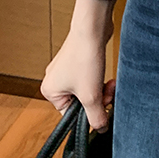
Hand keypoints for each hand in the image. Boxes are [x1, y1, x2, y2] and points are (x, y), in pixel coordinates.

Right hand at [40, 0, 117, 132]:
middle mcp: (55, 79)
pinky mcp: (79, 59)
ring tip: (108, 82)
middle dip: (97, 98)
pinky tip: (106, 73)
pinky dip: (99, 77)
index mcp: (50, 91)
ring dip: (100, 88)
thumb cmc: (85, 56)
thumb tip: (100, 128)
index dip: (87, 113)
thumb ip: (95, 116)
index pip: (69, 114)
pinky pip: (90, 76)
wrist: (93, 28)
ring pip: (87, 88)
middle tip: (107, 92)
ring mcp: (66, 68)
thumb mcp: (91, 95)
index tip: (101, 109)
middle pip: (80, 101)